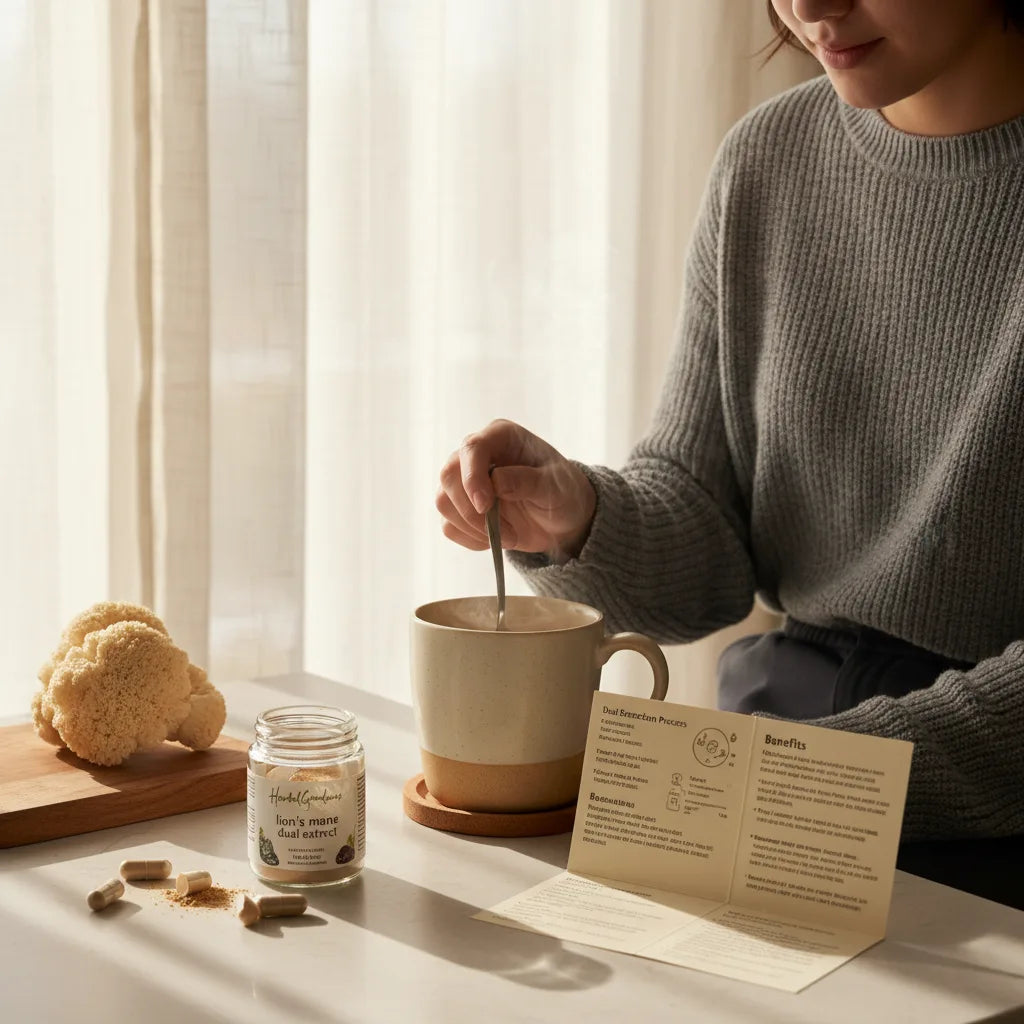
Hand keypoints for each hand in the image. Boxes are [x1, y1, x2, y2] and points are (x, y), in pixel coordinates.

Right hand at [437, 419, 596, 558]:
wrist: (562, 519)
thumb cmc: (562, 492)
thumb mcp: (555, 487)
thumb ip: (527, 482)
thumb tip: (496, 481)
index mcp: (501, 437)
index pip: (472, 448)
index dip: (472, 477)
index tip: (485, 505)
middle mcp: (477, 454)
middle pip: (449, 475)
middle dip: (471, 510)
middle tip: (505, 532)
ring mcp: (465, 481)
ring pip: (443, 502)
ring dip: (473, 527)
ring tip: (509, 536)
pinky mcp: (461, 507)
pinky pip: (449, 526)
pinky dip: (471, 539)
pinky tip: (497, 539)